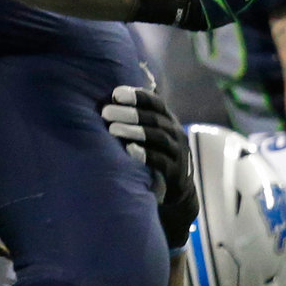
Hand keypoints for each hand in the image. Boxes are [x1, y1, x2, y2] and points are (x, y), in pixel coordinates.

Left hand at [102, 86, 196, 246]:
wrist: (178, 191)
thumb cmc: (156, 156)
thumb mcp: (151, 136)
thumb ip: (137, 119)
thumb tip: (108, 99)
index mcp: (168, 121)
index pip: (156, 103)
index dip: (138, 96)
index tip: (116, 93)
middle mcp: (176, 134)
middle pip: (154, 119)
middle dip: (130, 113)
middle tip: (106, 112)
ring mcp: (178, 153)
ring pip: (158, 137)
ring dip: (134, 131)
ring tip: (112, 129)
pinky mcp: (175, 173)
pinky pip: (161, 161)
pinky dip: (145, 154)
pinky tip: (129, 150)